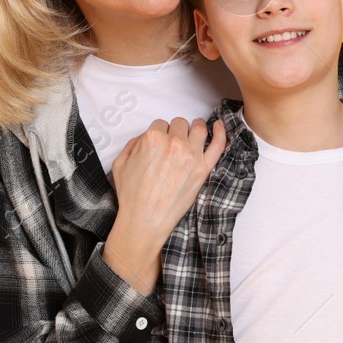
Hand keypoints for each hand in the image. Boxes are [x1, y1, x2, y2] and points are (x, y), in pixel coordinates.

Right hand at [103, 117, 225, 292]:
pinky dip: (221, 132)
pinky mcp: (203, 168)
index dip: (159, 132)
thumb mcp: (121, 163)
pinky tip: (220, 126)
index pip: (160, 124)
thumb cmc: (132, 195)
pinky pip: (218, 144)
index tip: (160, 140)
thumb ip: (134, 143)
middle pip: (180, 124)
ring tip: (196, 128)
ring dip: (196, 126)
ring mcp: (191, 156)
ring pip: (199, 129)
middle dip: (176, 129)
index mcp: (152, 139)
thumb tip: (147, 137)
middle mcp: (174, 144)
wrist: (145, 219)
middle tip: (175, 139)